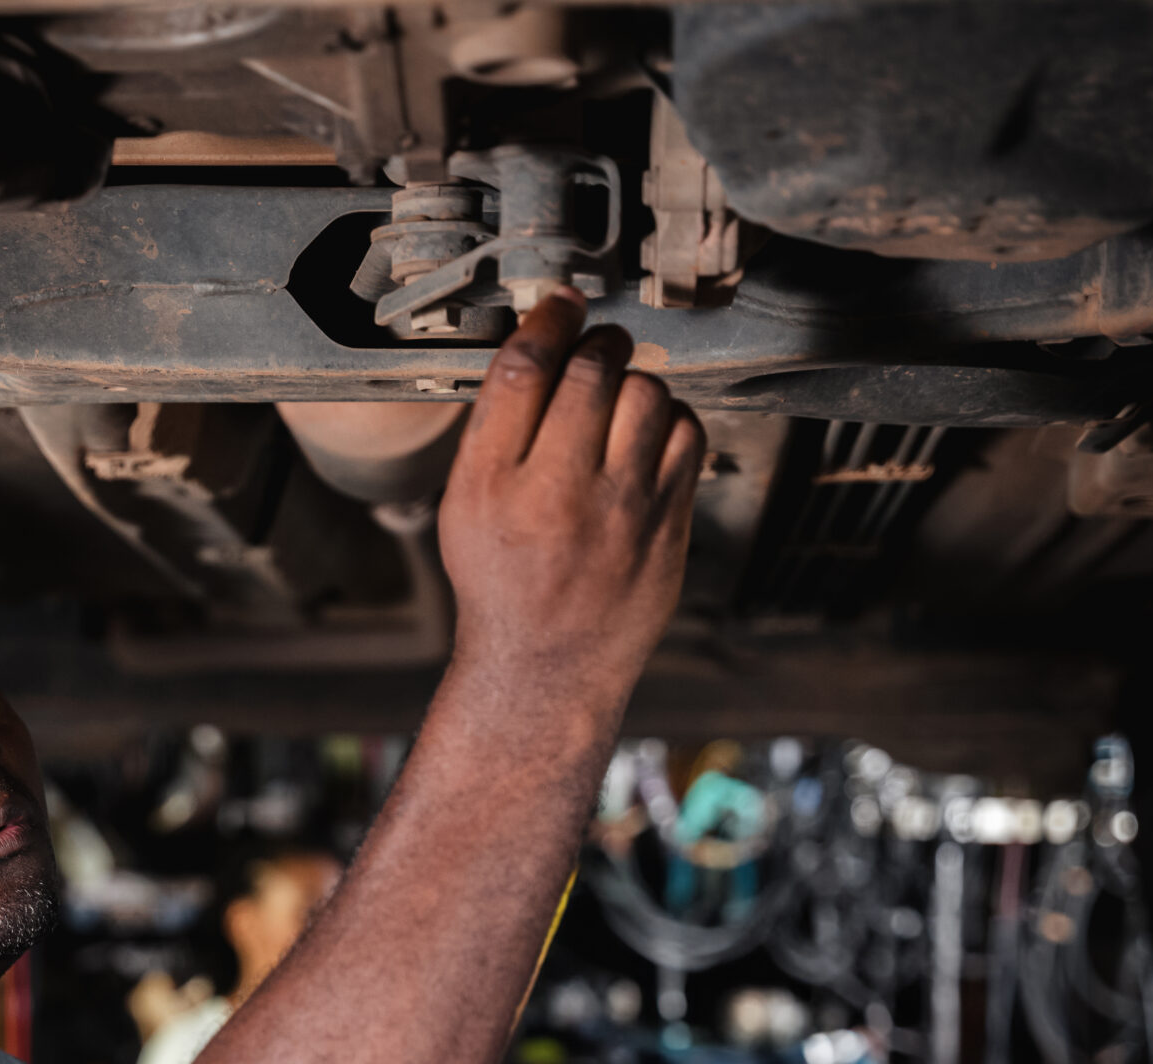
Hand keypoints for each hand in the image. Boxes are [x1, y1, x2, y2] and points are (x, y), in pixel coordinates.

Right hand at [435, 290, 702, 705]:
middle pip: (591, 369)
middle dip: (595, 343)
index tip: (558, 306)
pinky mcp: (668, 524)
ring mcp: (622, 510)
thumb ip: (495, 431)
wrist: (545, 667)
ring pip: (646, 392)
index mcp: (492, 485)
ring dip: (633, 381)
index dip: (547, 320)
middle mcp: (557, 494)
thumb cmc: (501, 581)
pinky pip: (686, 433)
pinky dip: (669, 421)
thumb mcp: (466, 506)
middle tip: (593, 349)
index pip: (523, 369)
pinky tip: (647, 439)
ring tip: (617, 401)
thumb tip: (537, 344)